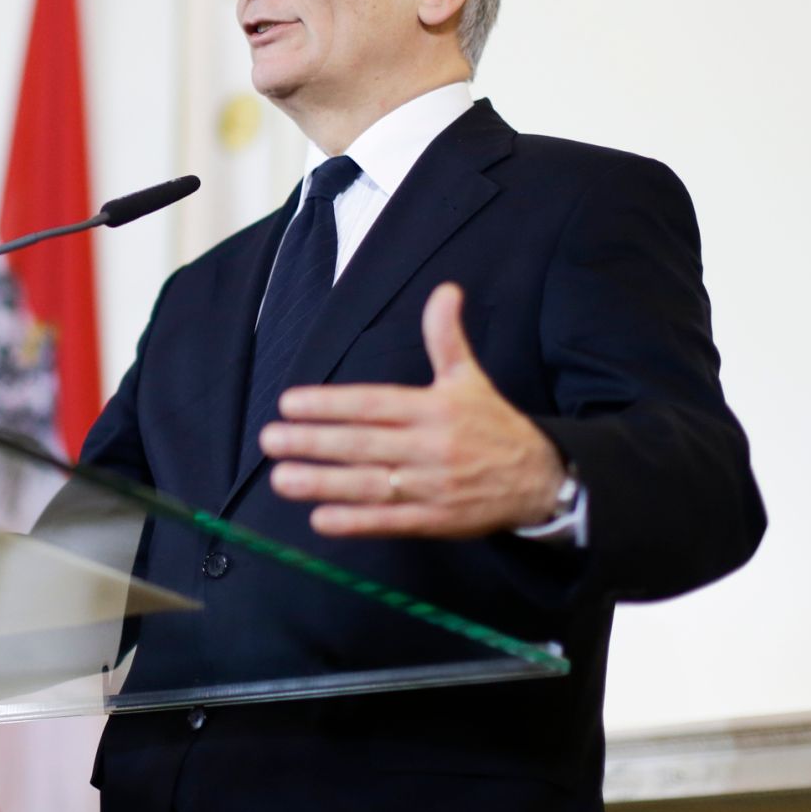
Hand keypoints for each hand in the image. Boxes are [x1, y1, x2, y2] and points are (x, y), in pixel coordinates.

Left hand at [262, 282, 564, 538]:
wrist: (540, 479)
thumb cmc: (492, 424)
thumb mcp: (470, 378)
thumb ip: (446, 337)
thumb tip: (446, 289)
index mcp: (433, 409)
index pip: (372, 404)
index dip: (330, 404)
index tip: (289, 403)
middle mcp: (430, 447)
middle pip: (363, 444)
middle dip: (313, 442)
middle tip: (270, 440)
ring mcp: (432, 486)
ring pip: (370, 485)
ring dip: (323, 484)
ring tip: (281, 479)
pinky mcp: (436, 521)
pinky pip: (391, 522)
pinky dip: (356, 522)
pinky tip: (321, 519)